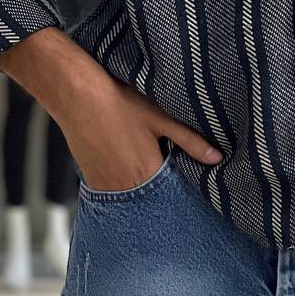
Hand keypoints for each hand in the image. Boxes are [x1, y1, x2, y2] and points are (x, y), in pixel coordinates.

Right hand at [0, 28, 222, 192]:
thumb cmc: (120, 103)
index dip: (177, 190)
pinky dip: (121, 187)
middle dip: (159, 194)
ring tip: (140, 174)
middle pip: (151, 199)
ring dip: (139, 192)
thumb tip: (217, 158)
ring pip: (131, 198)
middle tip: (161, 182)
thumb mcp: (160, 118)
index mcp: (149, 174)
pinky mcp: (93, 181)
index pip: (171, 194)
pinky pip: (112, 194)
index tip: (182, 188)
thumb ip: (190, 141)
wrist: (77, 95)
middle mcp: (128, 187)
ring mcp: (108, 187)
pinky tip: (123, 172)